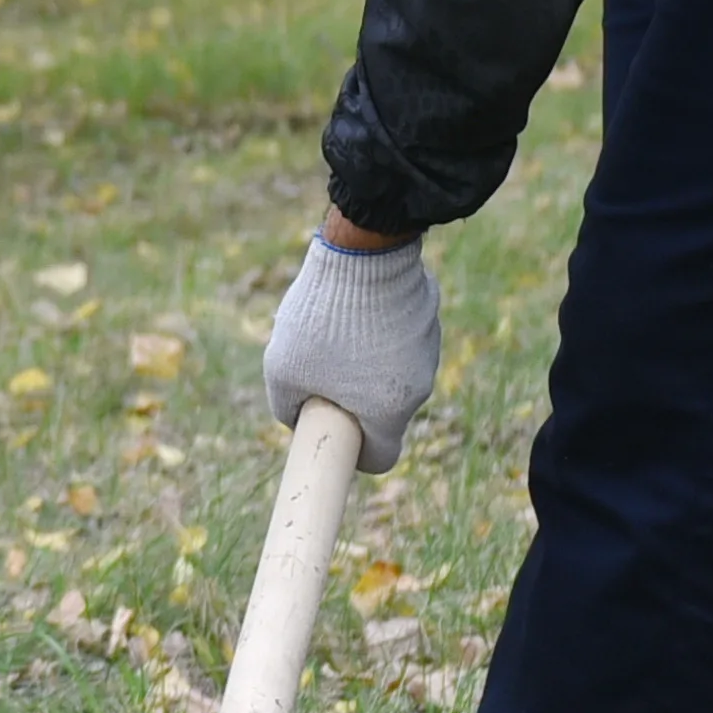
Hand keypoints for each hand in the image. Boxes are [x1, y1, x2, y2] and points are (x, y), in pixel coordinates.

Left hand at [263, 227, 440, 462]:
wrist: (362, 253)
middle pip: (385, 412)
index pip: (382, 458)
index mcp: (388, 412)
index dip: (357, 454)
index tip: (338, 435)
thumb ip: (287, 408)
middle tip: (324, 373)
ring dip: (368, 363)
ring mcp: (429, 351)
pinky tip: (359, 308)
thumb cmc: (320, 319)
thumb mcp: (282, 370)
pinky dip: (381, 332)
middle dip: (356, 401)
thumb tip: (296, 416)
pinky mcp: (430, 317)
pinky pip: (402, 338)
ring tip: (338, 330)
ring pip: (393, 373)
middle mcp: (418, 388)